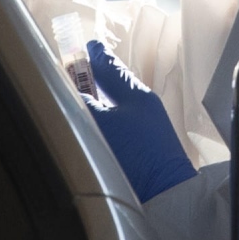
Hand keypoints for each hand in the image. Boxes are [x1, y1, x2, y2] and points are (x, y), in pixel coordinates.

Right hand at [85, 41, 197, 203]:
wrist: (164, 194)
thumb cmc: (135, 154)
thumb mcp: (102, 124)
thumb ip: (84, 104)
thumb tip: (73, 93)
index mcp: (135, 94)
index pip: (111, 68)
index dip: (97, 56)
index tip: (88, 44)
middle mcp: (142, 106)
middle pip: (114, 84)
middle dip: (95, 76)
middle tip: (76, 68)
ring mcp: (144, 127)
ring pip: (115, 104)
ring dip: (98, 98)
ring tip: (79, 94)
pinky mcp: (142, 148)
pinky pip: (117, 122)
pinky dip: (103, 117)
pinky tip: (92, 125)